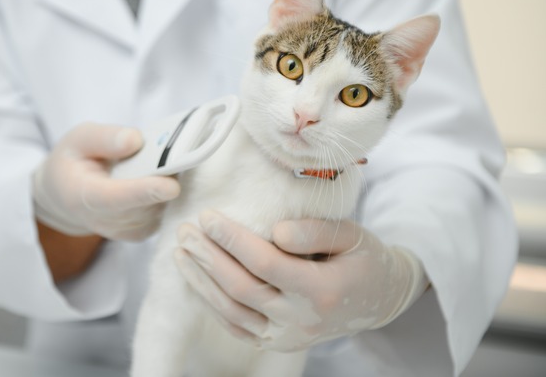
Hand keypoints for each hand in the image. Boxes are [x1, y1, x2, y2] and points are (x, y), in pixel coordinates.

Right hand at [32, 123, 180, 240]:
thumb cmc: (73, 162)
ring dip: (166, 183)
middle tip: (177, 152)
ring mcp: (121, 230)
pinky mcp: (138, 232)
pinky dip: (166, 193)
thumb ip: (104, 137)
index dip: (143, 192)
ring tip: (162, 161)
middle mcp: (100, 219)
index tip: (171, 186)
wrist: (66, 195)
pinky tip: (160, 176)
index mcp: (80, 194)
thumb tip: (136, 140)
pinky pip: (161, 214)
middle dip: (163, 179)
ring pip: (156, 209)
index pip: (114, 198)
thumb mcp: (79, 138)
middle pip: (142, 204)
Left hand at [174, 210, 427, 350]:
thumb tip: (276, 230)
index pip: (265, 264)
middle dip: (208, 258)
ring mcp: (287, 337)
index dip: (232, 240)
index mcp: (323, 291)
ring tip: (181, 251)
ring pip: (232, 311)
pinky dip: (211, 302)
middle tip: (184, 230)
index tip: (208, 216)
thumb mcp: (351, 236)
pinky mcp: (276, 343)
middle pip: (241, 289)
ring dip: (201, 280)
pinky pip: (235, 325)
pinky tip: (195, 278)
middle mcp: (301, 320)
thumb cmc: (363, 258)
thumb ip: (314, 231)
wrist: (378, 299)